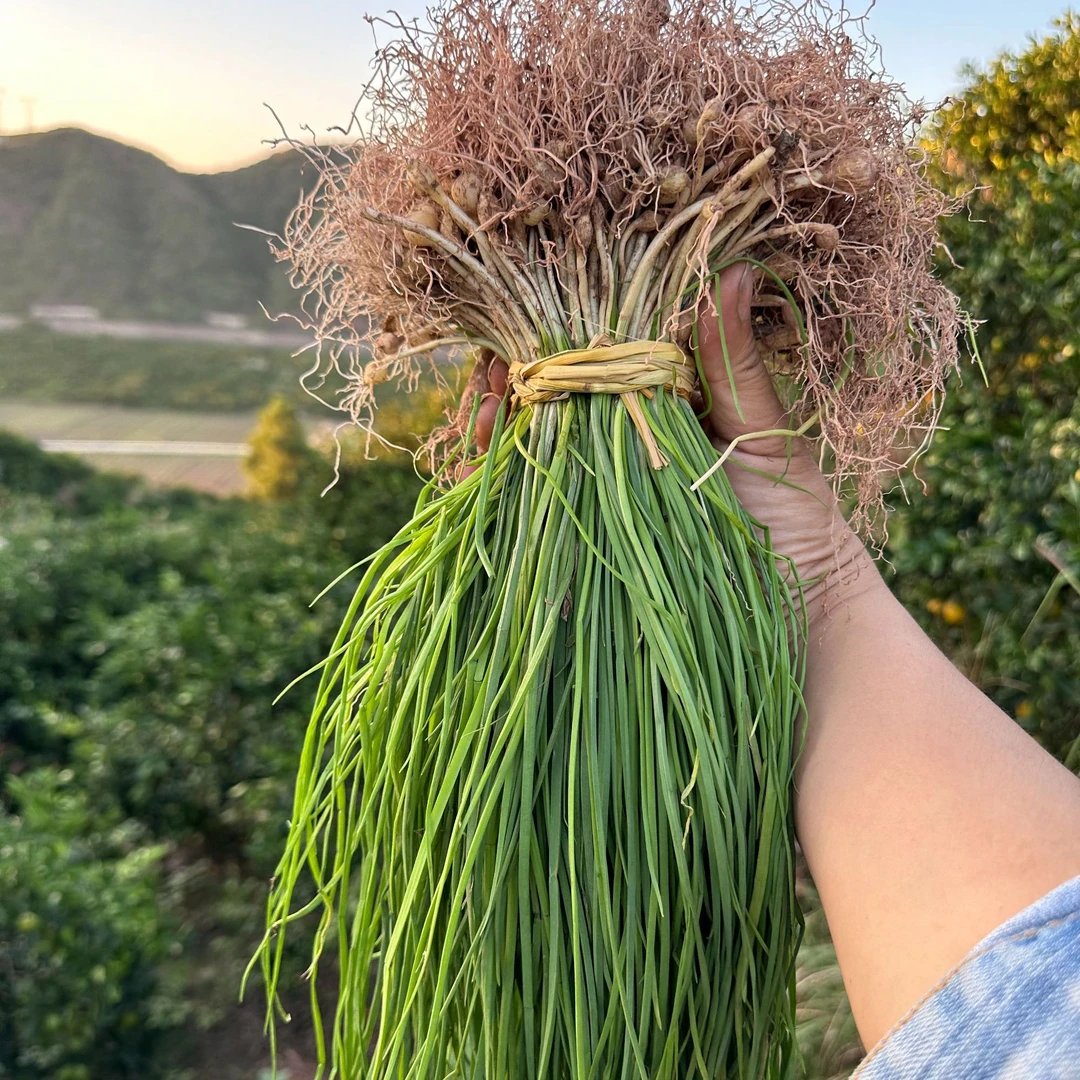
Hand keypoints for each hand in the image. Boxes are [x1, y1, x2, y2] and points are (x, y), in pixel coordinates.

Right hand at [467, 262, 875, 624]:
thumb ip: (735, 364)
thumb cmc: (795, 515)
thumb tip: (729, 270)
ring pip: (533, 443)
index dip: (556, 333)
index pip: (598, 348)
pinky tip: (479, 471)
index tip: (527, 325)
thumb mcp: (764, 432)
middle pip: (553, 392)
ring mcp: (605, 484)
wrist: (801, 609)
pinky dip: (497, 485)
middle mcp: (625, 433)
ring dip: (497, 425)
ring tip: (483, 417)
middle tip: (490, 379)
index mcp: (665, 395)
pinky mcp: (593, 535)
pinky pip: (533, 503)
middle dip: (512, 379)